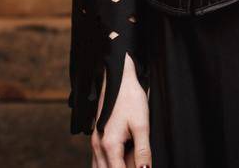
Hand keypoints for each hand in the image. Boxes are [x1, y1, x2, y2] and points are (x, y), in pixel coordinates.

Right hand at [92, 53, 150, 167]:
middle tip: (140, 164)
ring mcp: (95, 143)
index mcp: (109, 145)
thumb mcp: (141, 125)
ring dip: (117, 167)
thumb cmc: (130, 99)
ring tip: (132, 162)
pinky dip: (111, 164)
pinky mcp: (97, 138)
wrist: (118, 79)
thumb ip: (143, 151)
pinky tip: (124, 160)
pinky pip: (100, 160)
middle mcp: (98, 147)